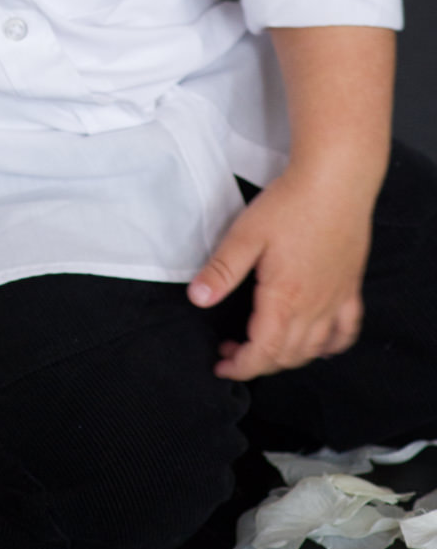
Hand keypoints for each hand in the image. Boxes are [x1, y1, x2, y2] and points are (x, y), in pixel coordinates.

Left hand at [186, 168, 371, 380]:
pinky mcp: (350, 288)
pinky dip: (330, 346)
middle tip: (232, 350)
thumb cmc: (290, 204)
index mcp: (285, 299)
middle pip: (287, 355)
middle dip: (258, 363)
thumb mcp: (245, 234)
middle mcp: (314, 307)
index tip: (222, 366)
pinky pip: (346, 331)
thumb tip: (197, 299)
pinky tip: (317, 344)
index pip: (263, 351)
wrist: (336, 181)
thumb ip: (221, 271)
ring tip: (264, 346)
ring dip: (288, 357)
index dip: (241, 367)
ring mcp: (336, 299)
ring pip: (314, 349)